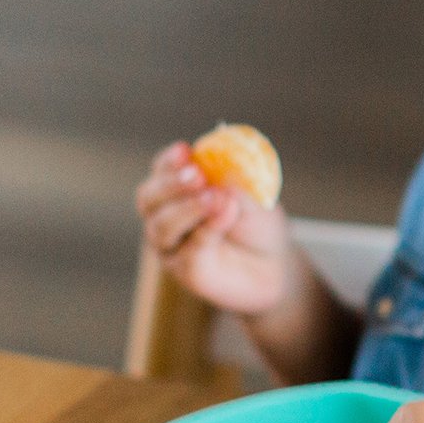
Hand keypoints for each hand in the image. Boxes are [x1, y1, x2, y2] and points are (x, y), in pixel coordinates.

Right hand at [135, 140, 292, 315]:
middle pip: (150, 198)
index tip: (184, 150)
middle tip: (197, 176)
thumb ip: (237, 184)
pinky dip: (207, 231)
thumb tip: (222, 176)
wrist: (273, 263)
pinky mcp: (187, 272)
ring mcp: (172, 247)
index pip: (161, 171)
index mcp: (177, 190)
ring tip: (216, 198)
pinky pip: (188, 252)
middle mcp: (165, 216)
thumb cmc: (257, 221)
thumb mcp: (255, 195)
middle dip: (171, 184)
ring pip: (162, 227)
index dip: (169, 161)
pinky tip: (226, 215)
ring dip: (187, 209)